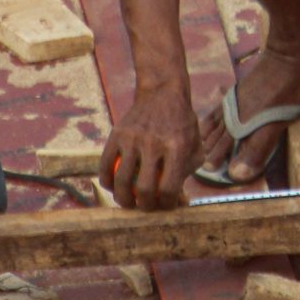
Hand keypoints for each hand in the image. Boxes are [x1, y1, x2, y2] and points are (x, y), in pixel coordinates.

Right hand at [100, 83, 200, 210]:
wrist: (162, 93)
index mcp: (176, 147)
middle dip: (144, 206)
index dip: (166, 204)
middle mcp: (154, 143)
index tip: (165, 206)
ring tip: (127, 201)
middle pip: (143, 188)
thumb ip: (188, 172)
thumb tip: (179, 201)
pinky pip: (105, 164)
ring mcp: (133, 138)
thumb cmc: (182, 124)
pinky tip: (111, 186)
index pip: (168, 188)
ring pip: (120, 180)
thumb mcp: (195, 145)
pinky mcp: (117, 133)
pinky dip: (106, 180)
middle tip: (145, 206)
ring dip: (122, 198)